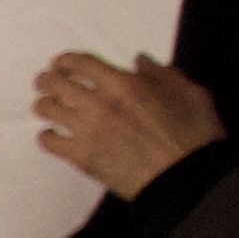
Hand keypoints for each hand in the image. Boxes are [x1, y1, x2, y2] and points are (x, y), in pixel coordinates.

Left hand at [35, 50, 224, 198]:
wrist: (187, 177)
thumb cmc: (194, 136)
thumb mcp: (189, 92)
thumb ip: (162, 73)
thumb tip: (140, 61)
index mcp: (126, 85)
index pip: (82, 63)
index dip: (66, 60)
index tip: (60, 63)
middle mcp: (102, 104)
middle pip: (56, 83)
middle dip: (46, 80)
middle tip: (45, 82)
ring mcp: (89, 131)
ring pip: (47, 110)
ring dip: (44, 105)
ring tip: (46, 106)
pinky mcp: (82, 157)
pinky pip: (49, 142)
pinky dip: (46, 136)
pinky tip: (53, 135)